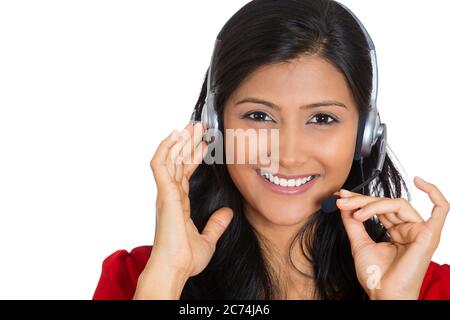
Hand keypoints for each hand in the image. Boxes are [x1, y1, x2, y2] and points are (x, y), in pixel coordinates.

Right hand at [147, 122, 233, 278]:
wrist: (175, 268)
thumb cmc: (185, 258)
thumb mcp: (208, 238)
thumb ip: (216, 224)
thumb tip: (227, 213)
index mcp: (179, 203)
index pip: (185, 172)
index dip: (194, 157)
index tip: (205, 144)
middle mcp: (170, 195)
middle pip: (177, 161)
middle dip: (187, 142)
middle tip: (197, 126)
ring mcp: (166, 193)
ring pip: (169, 158)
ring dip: (179, 141)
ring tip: (190, 125)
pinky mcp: (164, 193)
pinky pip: (160, 165)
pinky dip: (165, 149)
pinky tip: (174, 136)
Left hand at [335, 177, 449, 299]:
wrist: (383, 294)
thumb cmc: (375, 276)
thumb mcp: (359, 243)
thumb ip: (353, 223)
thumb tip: (345, 202)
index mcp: (396, 231)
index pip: (379, 207)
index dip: (360, 199)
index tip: (341, 196)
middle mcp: (408, 229)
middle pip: (387, 203)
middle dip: (362, 200)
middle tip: (343, 201)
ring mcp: (419, 231)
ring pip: (398, 204)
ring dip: (373, 204)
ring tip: (356, 212)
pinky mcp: (428, 235)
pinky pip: (441, 209)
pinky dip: (433, 192)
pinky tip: (419, 182)